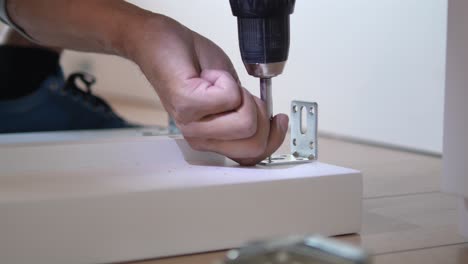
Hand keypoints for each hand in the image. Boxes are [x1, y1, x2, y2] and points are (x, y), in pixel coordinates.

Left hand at [129, 15, 287, 164]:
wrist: (164, 44)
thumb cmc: (194, 67)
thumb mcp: (233, 97)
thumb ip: (249, 117)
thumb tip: (271, 127)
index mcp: (213, 140)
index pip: (252, 158)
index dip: (273, 139)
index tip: (278, 120)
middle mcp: (201, 138)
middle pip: (254, 143)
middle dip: (260, 114)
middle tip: (243, 96)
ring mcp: (192, 124)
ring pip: (246, 123)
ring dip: (242, 95)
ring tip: (222, 84)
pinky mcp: (187, 105)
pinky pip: (230, 97)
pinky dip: (227, 79)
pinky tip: (209, 76)